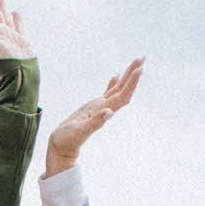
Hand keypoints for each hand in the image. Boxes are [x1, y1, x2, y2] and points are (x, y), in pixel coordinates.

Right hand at [44, 58, 143, 176]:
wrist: (62, 147)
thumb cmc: (68, 141)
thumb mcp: (80, 131)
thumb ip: (95, 122)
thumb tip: (109, 112)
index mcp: (104, 112)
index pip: (122, 95)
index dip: (132, 83)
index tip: (140, 69)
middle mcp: (105, 108)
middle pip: (124, 89)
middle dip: (134, 74)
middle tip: (143, 58)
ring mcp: (100, 107)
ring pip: (118, 89)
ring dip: (127, 76)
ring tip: (136, 62)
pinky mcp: (93, 108)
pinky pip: (107, 92)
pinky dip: (113, 83)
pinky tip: (116, 76)